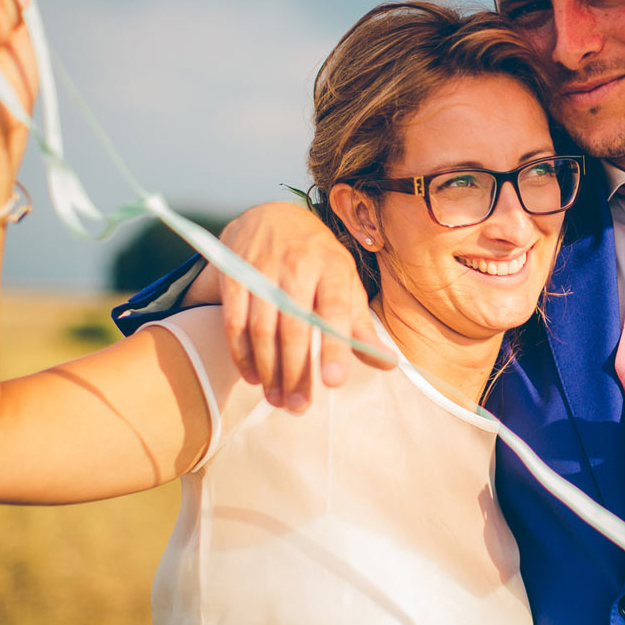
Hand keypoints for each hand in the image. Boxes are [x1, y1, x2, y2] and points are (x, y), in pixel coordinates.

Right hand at [184, 202, 394, 409]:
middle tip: (299, 406)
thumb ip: (361, 326)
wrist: (272, 217)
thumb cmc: (318, 260)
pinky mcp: (234, 274)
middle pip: (295, 325)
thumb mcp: (345, 283)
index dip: (335, 346)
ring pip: (262, 327)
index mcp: (334, 267)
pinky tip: (253, 377)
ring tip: (277, 399)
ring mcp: (263, 268)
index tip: (334, 382)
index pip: (336, 310)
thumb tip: (390, 364)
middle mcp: (299, 264)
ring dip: (268, 369)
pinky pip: (234, 321)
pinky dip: (242, 354)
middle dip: (296, 371)